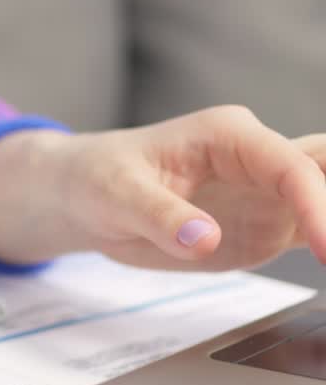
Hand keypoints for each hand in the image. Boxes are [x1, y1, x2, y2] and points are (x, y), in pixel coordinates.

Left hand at [0, 106, 325, 270]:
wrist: (83, 195)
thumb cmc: (97, 178)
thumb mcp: (116, 195)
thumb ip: (162, 217)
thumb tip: (204, 240)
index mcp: (228, 136)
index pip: (290, 167)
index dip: (317, 205)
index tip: (323, 248)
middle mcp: (258, 160)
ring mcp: (267, 194)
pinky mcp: (265, 226)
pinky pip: (314, 232)